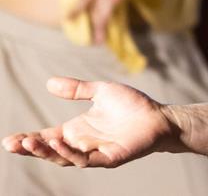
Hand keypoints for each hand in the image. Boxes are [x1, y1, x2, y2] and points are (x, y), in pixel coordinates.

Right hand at [2, 77, 175, 167]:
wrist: (159, 116)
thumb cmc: (133, 106)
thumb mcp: (101, 92)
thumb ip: (77, 89)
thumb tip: (49, 83)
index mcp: (76, 130)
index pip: (45, 137)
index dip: (27, 139)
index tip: (9, 140)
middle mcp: (81, 144)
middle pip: (49, 151)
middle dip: (29, 148)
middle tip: (11, 144)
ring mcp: (93, 153)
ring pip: (63, 158)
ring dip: (46, 151)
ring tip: (30, 142)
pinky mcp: (108, 158)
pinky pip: (84, 159)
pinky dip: (69, 153)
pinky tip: (60, 143)